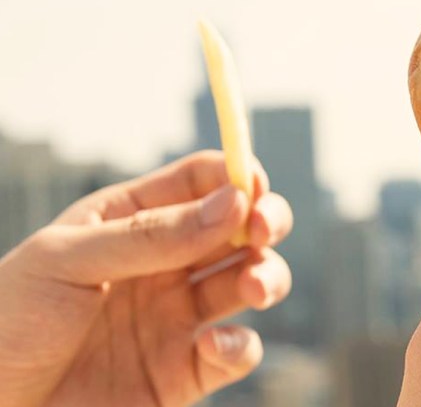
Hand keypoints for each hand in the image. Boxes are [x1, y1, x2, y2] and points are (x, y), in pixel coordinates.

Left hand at [0, 151, 293, 406]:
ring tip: (255, 286)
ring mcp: (177, 317)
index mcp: (132, 220)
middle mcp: (164, 264)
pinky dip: (239, 346)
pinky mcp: (185, 371)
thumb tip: (234, 201)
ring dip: (267, 277)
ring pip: (250, 282)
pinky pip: (236, 351)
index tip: (251, 185)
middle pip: (240, 229)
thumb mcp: (68, 261)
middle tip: (264, 227)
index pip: (201, 182)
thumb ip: (153, 233)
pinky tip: (210, 346)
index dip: (234, 176)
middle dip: (265, 221)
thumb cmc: (8, 322)